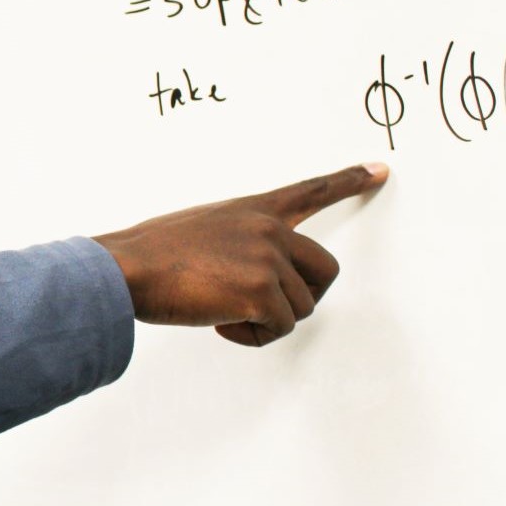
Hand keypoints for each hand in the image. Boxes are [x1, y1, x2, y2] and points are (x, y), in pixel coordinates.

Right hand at [92, 163, 387, 346]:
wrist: (126, 266)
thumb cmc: (151, 254)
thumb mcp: (201, 229)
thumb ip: (237, 242)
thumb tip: (247, 278)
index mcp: (253, 210)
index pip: (309, 191)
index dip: (348, 180)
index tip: (380, 169)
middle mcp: (268, 230)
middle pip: (325, 271)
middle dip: (302, 296)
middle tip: (264, 309)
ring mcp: (267, 260)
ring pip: (301, 307)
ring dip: (267, 321)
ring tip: (223, 312)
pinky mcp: (261, 293)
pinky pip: (280, 328)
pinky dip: (253, 336)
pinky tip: (221, 323)